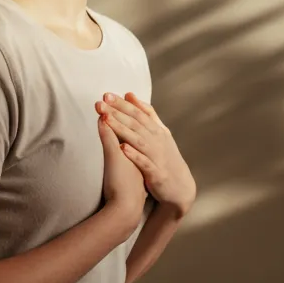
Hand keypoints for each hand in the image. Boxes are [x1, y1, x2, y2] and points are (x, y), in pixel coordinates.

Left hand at [95, 92, 196, 216]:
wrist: (181, 187)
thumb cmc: (166, 158)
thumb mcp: (159, 133)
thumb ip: (146, 114)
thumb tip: (130, 95)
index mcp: (157, 130)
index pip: (139, 113)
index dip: (123, 104)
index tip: (107, 95)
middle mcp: (158, 140)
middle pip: (136, 122)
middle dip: (118, 111)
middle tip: (103, 101)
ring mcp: (158, 156)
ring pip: (138, 139)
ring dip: (122, 128)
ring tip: (106, 119)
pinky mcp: (156, 173)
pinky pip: (144, 162)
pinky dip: (134, 154)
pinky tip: (122, 147)